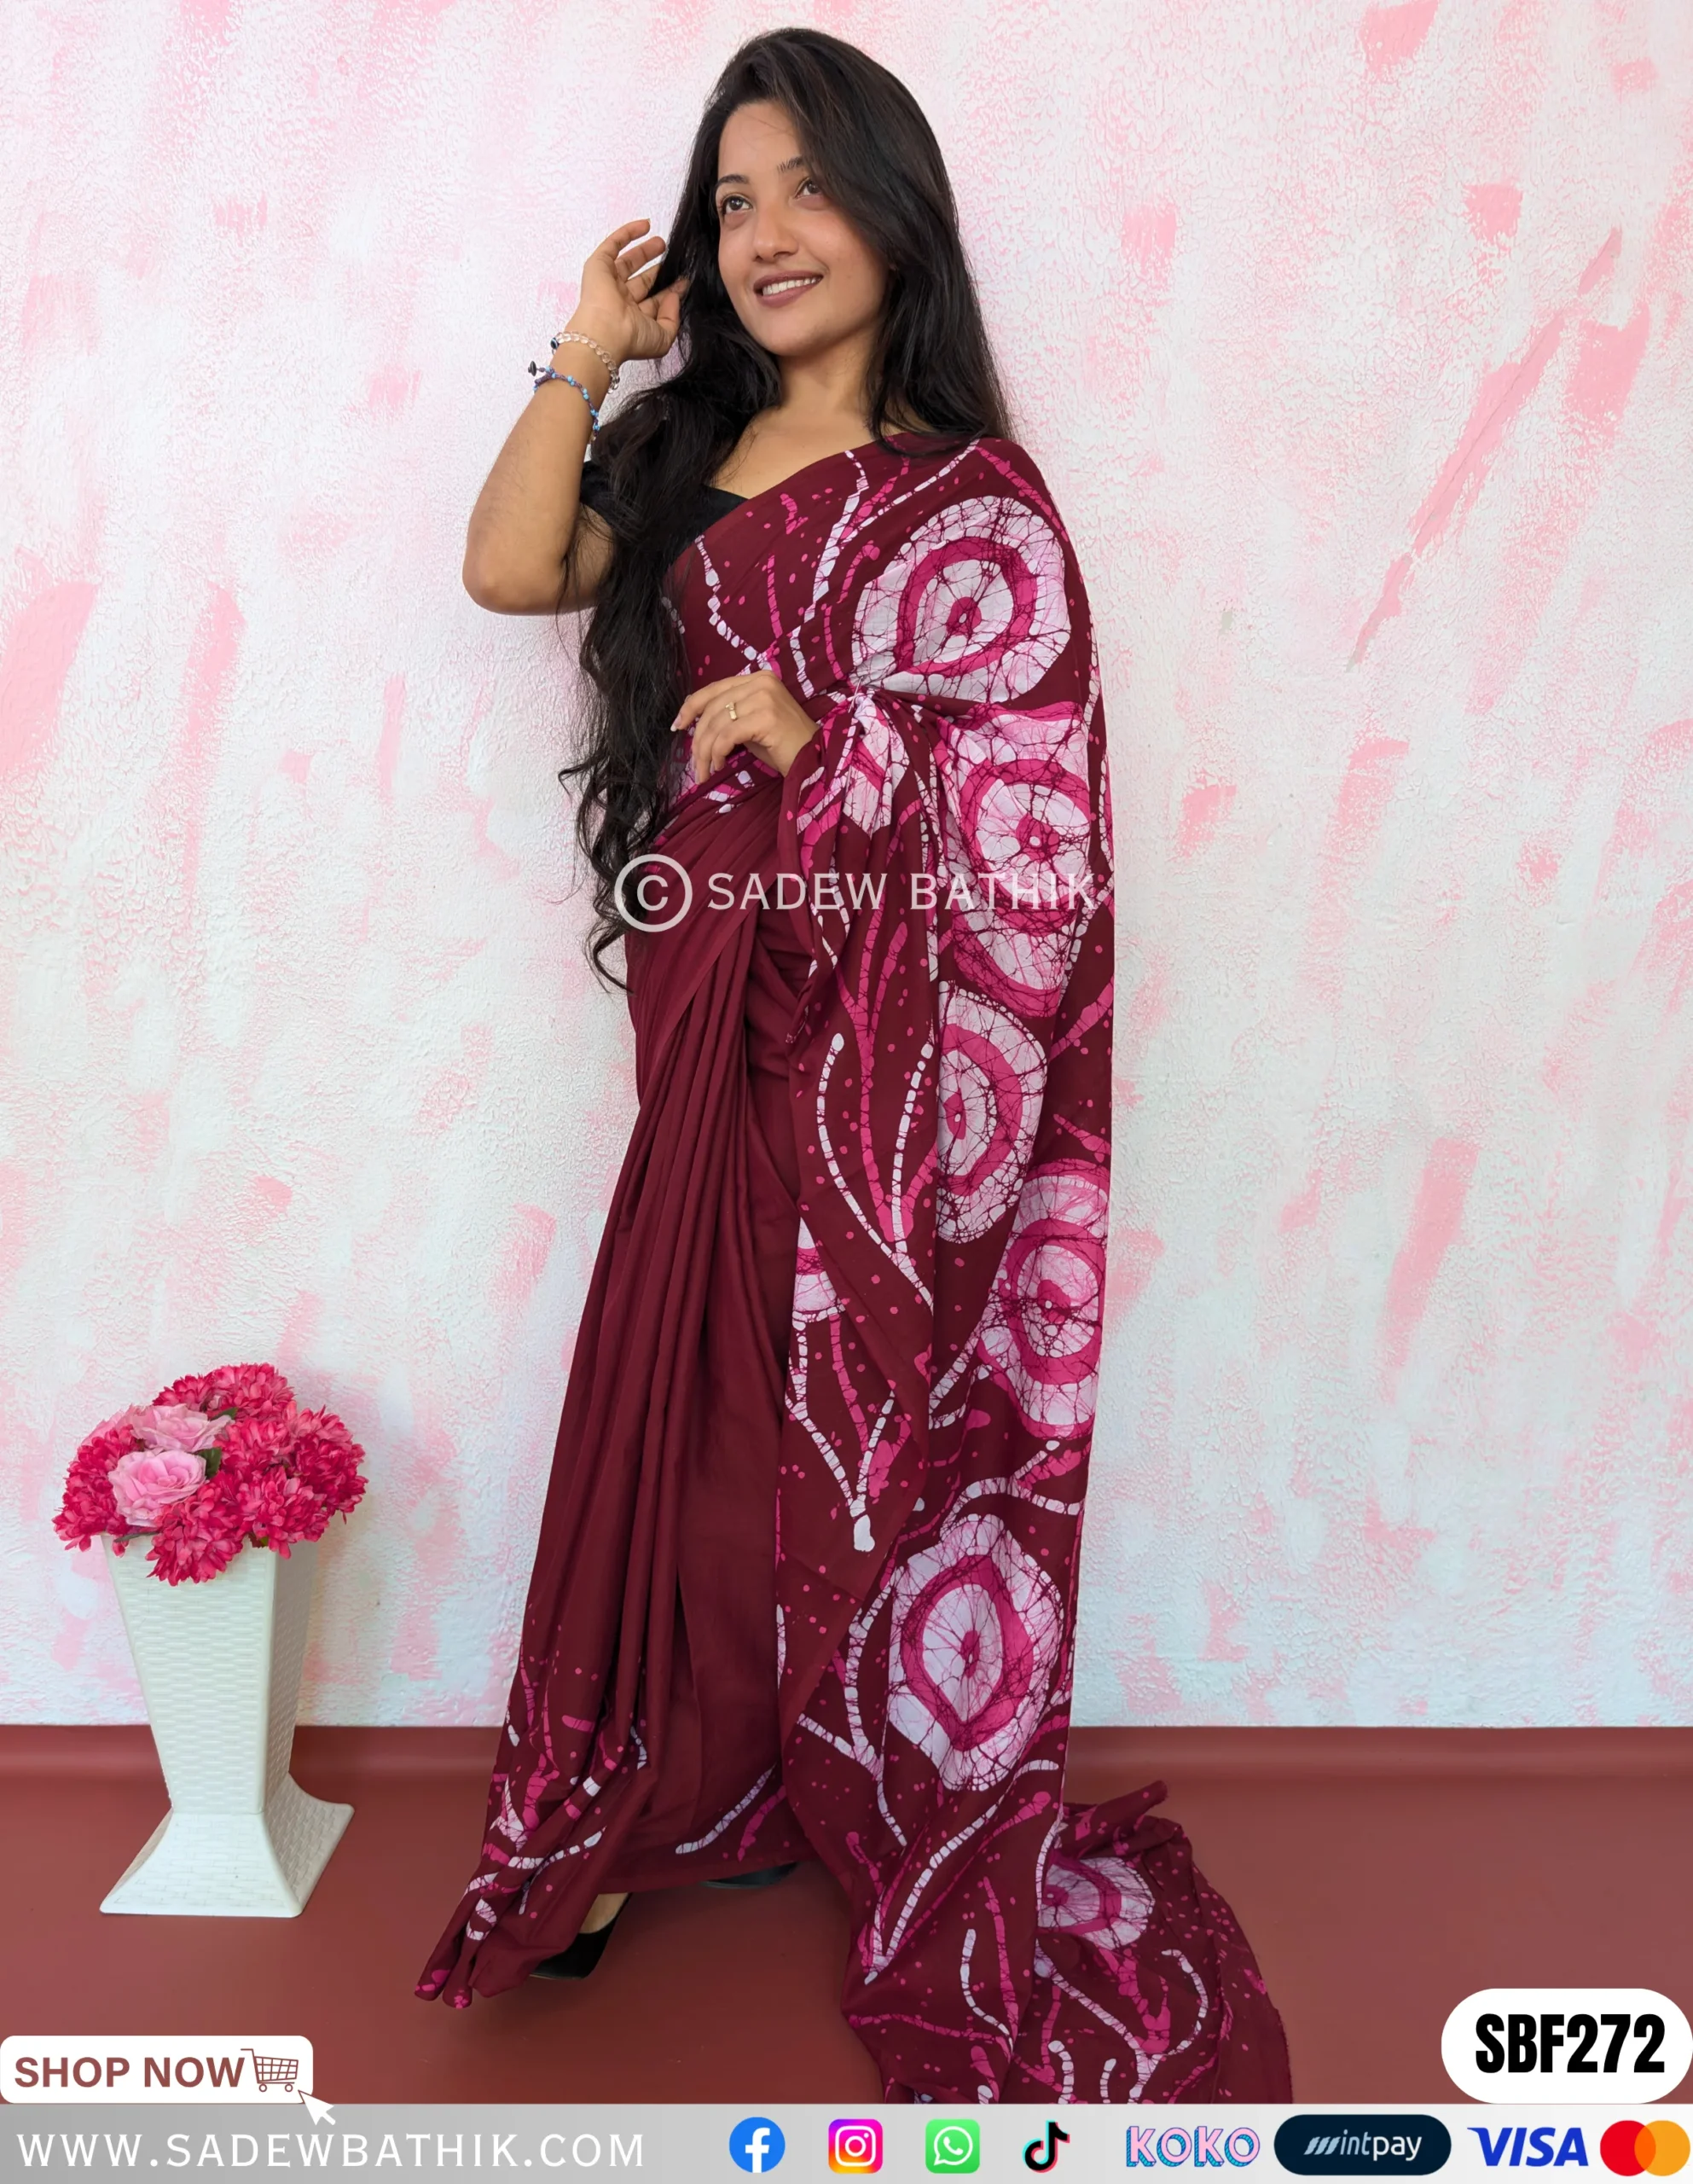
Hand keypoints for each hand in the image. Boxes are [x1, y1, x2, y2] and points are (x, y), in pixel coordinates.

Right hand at [567, 220, 685, 369]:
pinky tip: (645, 225)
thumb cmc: (631, 339)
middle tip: (673, 258)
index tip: (683, 281)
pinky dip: (628, 233)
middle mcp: (620, 301)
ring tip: (663, 242)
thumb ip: (673, 318)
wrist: (605, 332)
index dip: (669, 291)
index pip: (653, 302)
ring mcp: (608, 282)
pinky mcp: (598, 265)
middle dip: (657, 269)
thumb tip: (674, 296)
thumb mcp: (663, 338)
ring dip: (645, 250)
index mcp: (632, 319)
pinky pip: (613, 244)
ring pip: (629, 261)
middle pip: (642, 280)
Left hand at [675, 670, 818, 783]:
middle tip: (696, 765)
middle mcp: (760, 681)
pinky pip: (728, 735)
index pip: (715, 689)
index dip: (692, 707)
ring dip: (705, 751)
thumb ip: (729, 715)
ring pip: (717, 723)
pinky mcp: (766, 716)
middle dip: (698, 739)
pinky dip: (717, 752)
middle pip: (712, 707)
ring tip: (706, 771)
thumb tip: (696, 723)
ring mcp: (764, 697)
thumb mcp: (751, 724)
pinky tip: (719, 765)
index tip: (678, 726)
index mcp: (757, 678)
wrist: (815, 760)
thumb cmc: (784, 746)